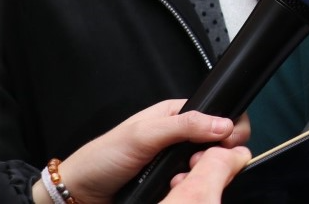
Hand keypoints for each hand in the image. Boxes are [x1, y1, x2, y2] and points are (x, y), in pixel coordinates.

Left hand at [34, 99, 249, 203]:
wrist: (79, 194)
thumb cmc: (103, 157)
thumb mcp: (144, 135)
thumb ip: (184, 126)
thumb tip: (225, 124)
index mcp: (177, 115)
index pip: (218, 114)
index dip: (229, 127)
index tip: (227, 142)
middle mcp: (181, 137)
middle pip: (218, 142)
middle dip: (214, 154)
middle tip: (195, 162)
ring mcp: (177, 162)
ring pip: (208, 166)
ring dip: (200, 174)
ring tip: (179, 179)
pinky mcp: (173, 184)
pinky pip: (195, 185)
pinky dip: (191, 189)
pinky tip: (177, 189)